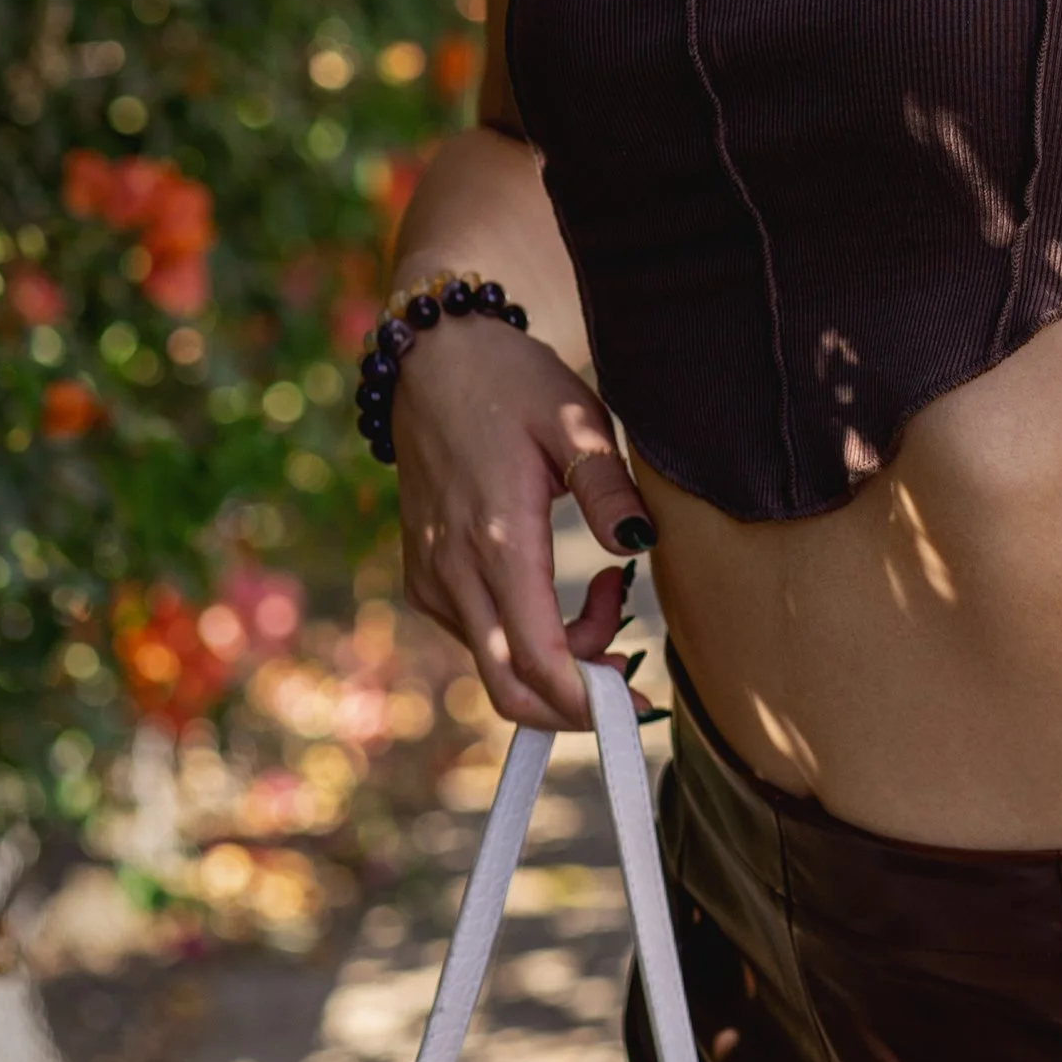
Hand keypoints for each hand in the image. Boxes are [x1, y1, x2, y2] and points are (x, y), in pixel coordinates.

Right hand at [392, 313, 652, 731]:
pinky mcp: (423, 575)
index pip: (538, 662)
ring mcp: (431, 578)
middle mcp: (453, 573)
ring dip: (559, 657)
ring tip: (609, 590)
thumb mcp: (573, 419)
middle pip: (509, 690)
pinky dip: (525, 638)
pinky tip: (559, 588)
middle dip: (575, 702)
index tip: (638, 697)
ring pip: (496, 666)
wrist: (431, 359)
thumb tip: (636, 544)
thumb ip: (607, 486)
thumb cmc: (512, 383)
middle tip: (631, 667)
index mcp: (497, 541)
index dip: (589, 700)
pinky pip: (477, 638)